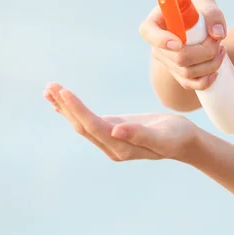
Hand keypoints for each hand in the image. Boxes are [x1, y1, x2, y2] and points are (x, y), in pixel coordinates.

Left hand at [43, 83, 199, 160]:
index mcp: (122, 148)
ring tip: (49, 90)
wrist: (184, 142)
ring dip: (65, 107)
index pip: (94, 127)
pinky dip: (73, 110)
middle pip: (83, 126)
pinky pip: (88, 121)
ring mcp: (110, 140)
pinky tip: (60, 102)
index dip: (78, 110)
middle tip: (51, 86)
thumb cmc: (178, 137)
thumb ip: (140, 135)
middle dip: (66, 106)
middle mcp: (111, 146)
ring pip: (82, 123)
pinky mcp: (112, 132)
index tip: (65, 92)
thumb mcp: (163, 136)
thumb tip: (115, 131)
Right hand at [139, 0, 227, 89]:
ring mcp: (166, 62)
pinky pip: (189, 84)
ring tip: (221, 48)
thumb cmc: (197, 10)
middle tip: (217, 40)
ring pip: (187, 72)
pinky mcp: (177, 74)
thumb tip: (217, 35)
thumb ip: (212, 14)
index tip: (179, 43)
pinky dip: (206, 80)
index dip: (161, 40)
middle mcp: (157, 44)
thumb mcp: (205, 3)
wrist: (199, 25)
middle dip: (204, 51)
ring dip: (211, 63)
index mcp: (156, 22)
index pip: (148, 32)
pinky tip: (216, 71)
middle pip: (178, 57)